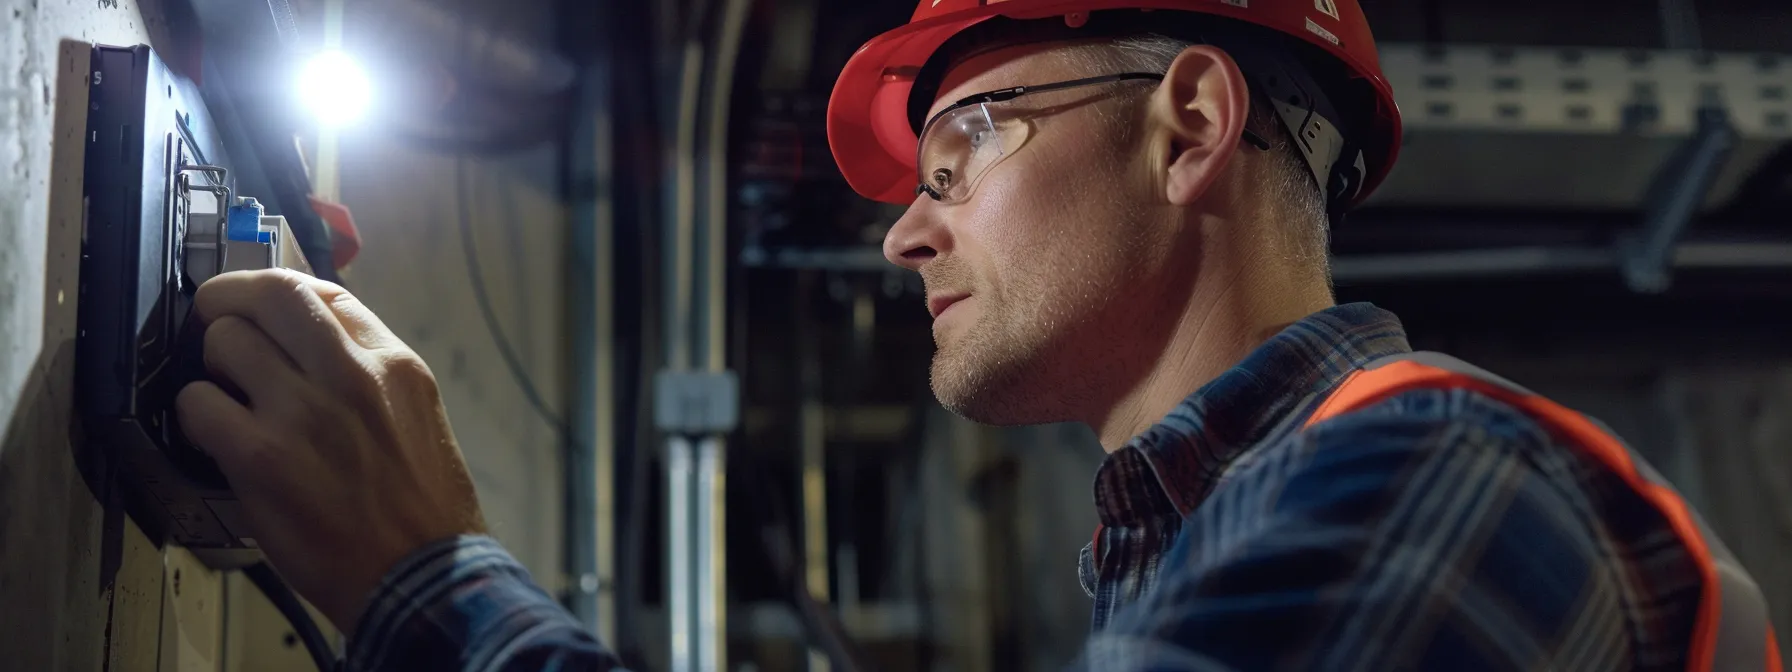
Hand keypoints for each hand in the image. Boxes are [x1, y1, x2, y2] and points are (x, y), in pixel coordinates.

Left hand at [175, 269, 485, 632]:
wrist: (418, 575)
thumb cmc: (424, 506)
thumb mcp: (418, 417)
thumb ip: (372, 375)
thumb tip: (315, 344)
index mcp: (395, 364)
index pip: (325, 291)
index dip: (278, 290)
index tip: (261, 305)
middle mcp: (351, 374)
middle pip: (272, 293)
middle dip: (228, 297)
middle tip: (213, 316)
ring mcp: (303, 412)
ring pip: (225, 340)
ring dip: (212, 364)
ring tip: (225, 393)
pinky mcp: (261, 456)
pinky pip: (197, 403)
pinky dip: (196, 413)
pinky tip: (215, 434)